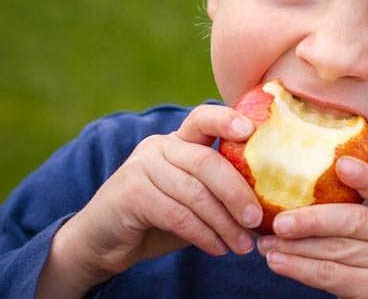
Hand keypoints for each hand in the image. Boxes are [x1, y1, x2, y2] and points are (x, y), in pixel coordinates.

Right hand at [36, 104, 263, 297]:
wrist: (101, 242)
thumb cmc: (156, 219)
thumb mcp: (191, 200)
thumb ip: (217, 193)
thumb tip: (266, 208)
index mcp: (177, 141)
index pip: (203, 118)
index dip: (227, 119)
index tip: (251, 131)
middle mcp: (158, 147)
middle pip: (206, 161)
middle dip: (238, 192)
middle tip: (257, 220)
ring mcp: (141, 168)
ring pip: (194, 192)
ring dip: (224, 223)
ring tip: (242, 245)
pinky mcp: (130, 194)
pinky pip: (177, 214)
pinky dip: (202, 234)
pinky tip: (217, 248)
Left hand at [256, 157, 367, 298]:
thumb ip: (352, 230)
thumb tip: (294, 206)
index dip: (366, 177)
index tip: (340, 163)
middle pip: (354, 220)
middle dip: (310, 218)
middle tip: (276, 221)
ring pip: (336, 249)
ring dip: (295, 246)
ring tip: (266, 245)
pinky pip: (331, 274)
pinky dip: (299, 267)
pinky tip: (278, 262)